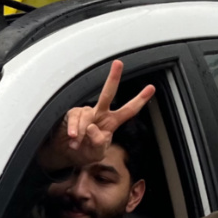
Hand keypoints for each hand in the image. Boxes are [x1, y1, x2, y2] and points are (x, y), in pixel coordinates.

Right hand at [38, 60, 154, 170]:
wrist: (66, 154)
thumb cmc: (84, 151)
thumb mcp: (96, 154)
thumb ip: (98, 144)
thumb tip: (92, 128)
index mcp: (112, 122)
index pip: (128, 111)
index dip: (140, 100)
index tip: (151, 88)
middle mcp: (100, 113)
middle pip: (108, 94)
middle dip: (113, 78)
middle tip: (118, 64)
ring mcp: (86, 112)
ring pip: (87, 116)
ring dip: (82, 133)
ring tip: (78, 144)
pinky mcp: (72, 114)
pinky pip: (75, 119)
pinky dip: (74, 129)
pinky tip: (73, 136)